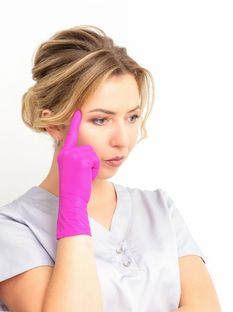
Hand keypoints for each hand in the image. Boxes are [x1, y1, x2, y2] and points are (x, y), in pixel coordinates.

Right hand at [56, 109, 99, 239]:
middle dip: (91, 160)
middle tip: (83, 173)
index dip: (75, 122)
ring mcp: (72, 155)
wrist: (72, 199)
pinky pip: (95, 159)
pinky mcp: (80, 160)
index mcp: (64, 153)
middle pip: (88, 145)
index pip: (71, 134)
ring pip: (93, 152)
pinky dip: (94, 169)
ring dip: (93, 165)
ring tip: (84, 175)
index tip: (78, 109)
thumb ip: (76, 157)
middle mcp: (66, 152)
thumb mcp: (73, 169)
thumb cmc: (75, 186)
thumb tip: (86, 150)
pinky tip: (86, 176)